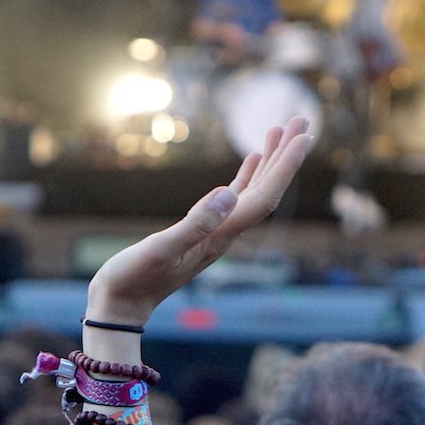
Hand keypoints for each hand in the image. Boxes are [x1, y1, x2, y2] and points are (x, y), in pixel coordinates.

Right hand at [88, 117, 311, 323]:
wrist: (122, 304)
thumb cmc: (133, 278)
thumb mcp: (160, 249)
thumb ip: (194, 224)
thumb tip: (227, 192)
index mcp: (220, 235)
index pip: (264, 197)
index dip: (285, 167)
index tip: (303, 137)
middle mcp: (225, 233)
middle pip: (266, 191)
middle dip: (285, 156)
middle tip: (301, 120)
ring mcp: (215, 232)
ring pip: (253, 192)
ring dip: (270, 162)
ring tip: (281, 130)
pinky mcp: (202, 231)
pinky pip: (235, 198)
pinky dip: (247, 176)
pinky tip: (252, 159)